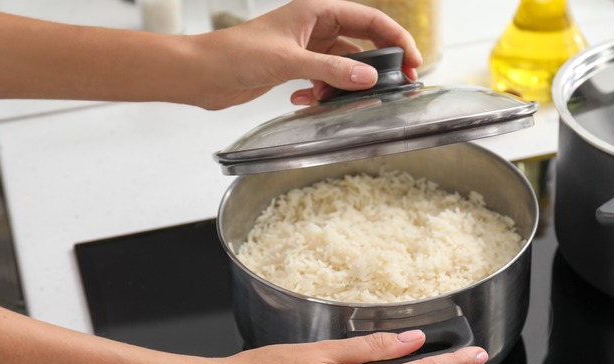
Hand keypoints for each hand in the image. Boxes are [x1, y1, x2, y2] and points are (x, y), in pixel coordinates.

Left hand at [0, 0, 419, 108]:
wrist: (200, 75)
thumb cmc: (233, 55)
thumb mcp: (288, 62)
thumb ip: (331, 70)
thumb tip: (369, 78)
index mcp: (316, 12)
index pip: (369, 20)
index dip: (396, 39)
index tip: (413, 63)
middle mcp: (314, 28)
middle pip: (361, 43)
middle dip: (377, 66)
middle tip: (396, 87)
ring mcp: (306, 50)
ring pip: (343, 66)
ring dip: (343, 85)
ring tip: (339, 100)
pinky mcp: (295, 70)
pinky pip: (324, 81)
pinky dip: (321, 93)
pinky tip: (304, 101)